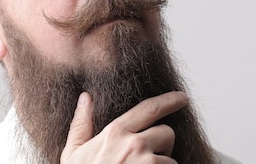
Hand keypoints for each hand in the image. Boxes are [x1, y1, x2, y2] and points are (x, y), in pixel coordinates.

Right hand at [61, 91, 188, 162]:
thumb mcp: (73, 155)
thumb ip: (81, 125)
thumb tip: (86, 98)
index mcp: (115, 133)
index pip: (150, 108)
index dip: (170, 100)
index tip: (182, 98)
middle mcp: (134, 146)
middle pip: (167, 132)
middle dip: (163, 142)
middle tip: (149, 154)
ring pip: (170, 159)